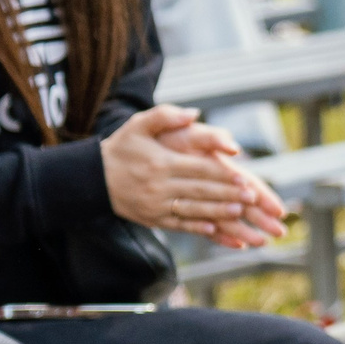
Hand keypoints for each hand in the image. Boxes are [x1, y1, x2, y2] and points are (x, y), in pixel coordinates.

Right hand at [103, 105, 282, 246]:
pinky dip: (198, 228)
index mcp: (161, 162)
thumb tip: (194, 114)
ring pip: (193, 210)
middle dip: (228, 195)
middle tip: (253, 199)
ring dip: (218, 213)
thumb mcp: (138, 125)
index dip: (223, 175)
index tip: (245, 179)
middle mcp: (159, 186)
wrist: (91, 178)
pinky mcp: (153, 219)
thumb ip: (165, 116)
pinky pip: (178, 225)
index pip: (199, 169)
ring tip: (241, 212)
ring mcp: (156, 205)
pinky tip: (216, 230)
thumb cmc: (121, 148)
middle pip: (200, 191)